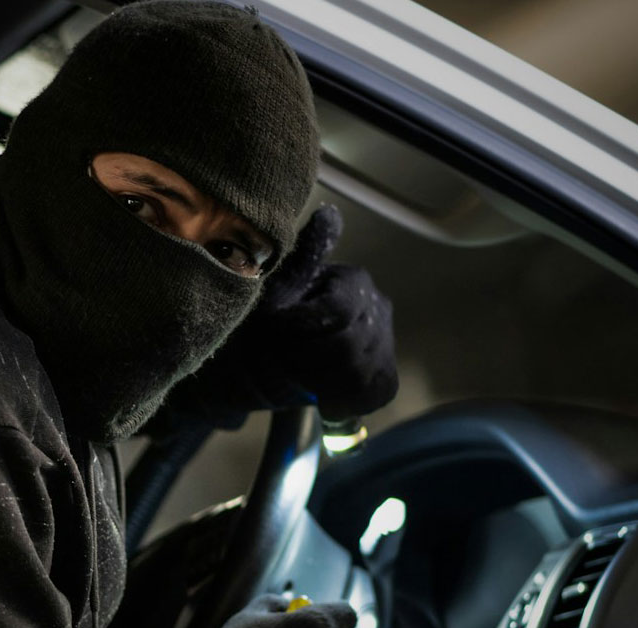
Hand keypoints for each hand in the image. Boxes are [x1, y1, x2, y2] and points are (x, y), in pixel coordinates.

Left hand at [147, 205, 396, 435]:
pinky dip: (343, 402)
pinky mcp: (381, 377)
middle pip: (351, 345)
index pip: (339, 311)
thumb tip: (329, 216)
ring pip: (362, 373)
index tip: (274, 333)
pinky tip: (321, 398)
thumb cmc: (260, 319)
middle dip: (309, 357)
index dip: (301, 328)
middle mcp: (378, 308)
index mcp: (352, 281)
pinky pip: (373, 393)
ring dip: (321, 380)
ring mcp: (384, 344)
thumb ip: (303, 255)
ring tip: (297, 375)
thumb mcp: (269, 286)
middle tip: (282, 358)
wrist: (253, 362)